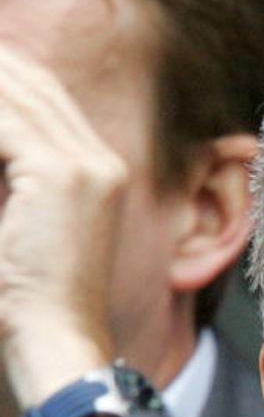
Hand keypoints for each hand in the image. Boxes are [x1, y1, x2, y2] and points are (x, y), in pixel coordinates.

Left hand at [0, 43, 126, 408]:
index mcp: (98, 173)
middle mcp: (100, 162)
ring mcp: (89, 167)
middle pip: (29, 81)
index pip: (41, 95)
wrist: (56, 343)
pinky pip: (4, 120)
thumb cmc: (28, 303)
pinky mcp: (65, 177)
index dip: (2, 73)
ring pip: (13, 93)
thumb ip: (9, 179)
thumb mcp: (16, 226)